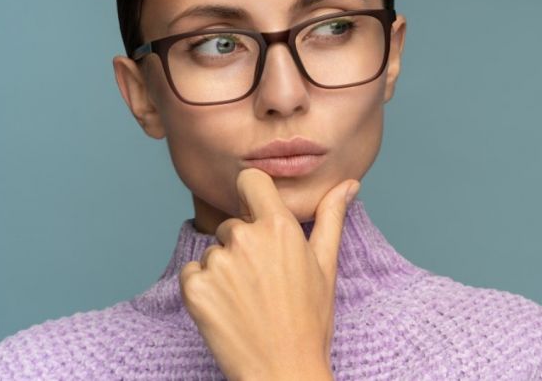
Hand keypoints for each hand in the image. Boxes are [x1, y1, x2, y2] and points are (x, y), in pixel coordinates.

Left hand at [179, 168, 359, 380]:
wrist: (283, 370)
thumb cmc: (309, 321)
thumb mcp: (325, 266)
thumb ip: (331, 217)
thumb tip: (348, 184)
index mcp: (280, 227)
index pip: (251, 180)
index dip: (252, 194)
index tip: (257, 213)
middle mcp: (246, 238)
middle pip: (232, 224)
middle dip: (243, 245)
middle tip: (264, 282)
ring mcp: (218, 263)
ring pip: (213, 251)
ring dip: (224, 270)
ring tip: (248, 300)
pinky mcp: (195, 288)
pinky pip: (193, 274)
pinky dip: (204, 289)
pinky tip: (228, 310)